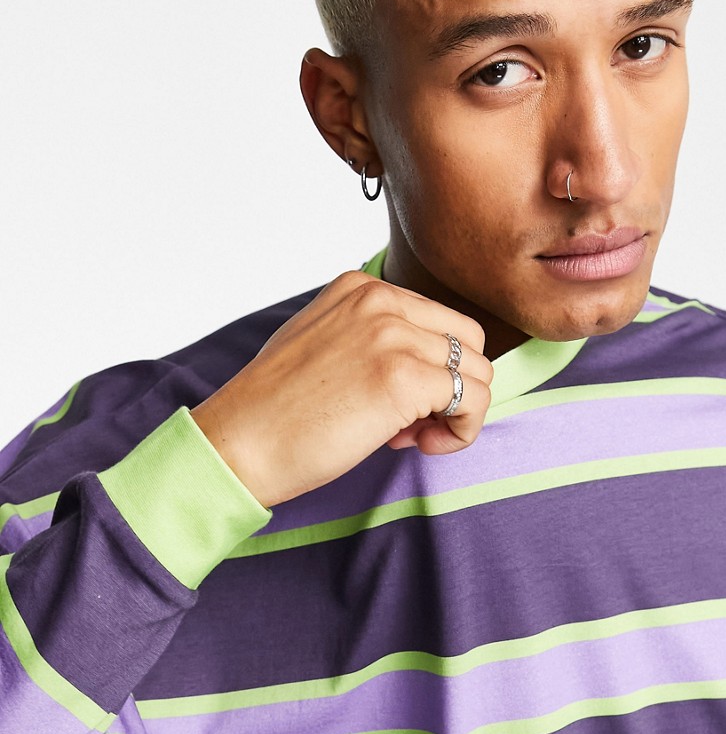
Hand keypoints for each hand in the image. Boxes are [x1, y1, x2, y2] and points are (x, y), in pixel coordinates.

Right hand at [191, 270, 492, 507]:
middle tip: (411, 425)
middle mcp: (380, 300)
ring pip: (480, 374)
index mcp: (360, 287)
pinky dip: (459, 433)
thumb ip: (370, 340)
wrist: (238, 443)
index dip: (432, 371)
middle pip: (469, 342)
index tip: (397, 406)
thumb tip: (428, 371)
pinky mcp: (404, 378)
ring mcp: (393, 335)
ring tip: (411, 438)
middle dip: (453, 389)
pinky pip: (473, 402)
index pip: (441, 320)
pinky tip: (417, 446)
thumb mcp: (321, 346)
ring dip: (456, 415)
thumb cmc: (274, 412)